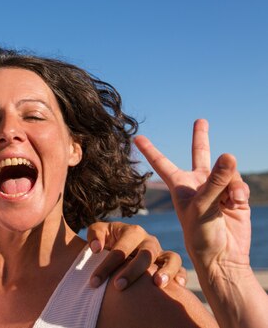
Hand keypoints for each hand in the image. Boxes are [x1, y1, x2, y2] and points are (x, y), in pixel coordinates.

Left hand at [87, 221, 185, 289]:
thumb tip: (96, 248)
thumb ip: (95, 235)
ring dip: (165, 271)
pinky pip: (181, 268)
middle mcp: (149, 241)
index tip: (94, 281)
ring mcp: (162, 252)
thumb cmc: (108, 239)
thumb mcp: (99, 231)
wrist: (122, 243)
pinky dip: (181, 275)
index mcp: (132, 231)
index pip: (120, 250)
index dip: (106, 266)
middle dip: (132, 271)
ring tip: (156, 284)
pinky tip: (177, 286)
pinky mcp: (171, 264)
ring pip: (171, 258)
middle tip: (118, 286)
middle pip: (145, 254)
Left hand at [134, 119, 250, 269]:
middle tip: (200, 120)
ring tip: (228, 200)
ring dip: (230, 183)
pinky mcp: (235, 197)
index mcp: (179, 185)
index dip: (149, 150)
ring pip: (228, 171)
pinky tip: (236, 203)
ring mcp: (218, 189)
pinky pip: (239, 184)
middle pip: (200, 154)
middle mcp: (198, 184)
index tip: (136, 137)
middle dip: (201, 137)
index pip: (162, 163)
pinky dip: (239, 192)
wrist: (222, 256)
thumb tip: (229, 155)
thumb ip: (216, 180)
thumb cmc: (201, 234)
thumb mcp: (202, 206)